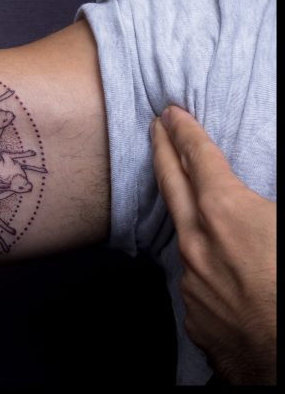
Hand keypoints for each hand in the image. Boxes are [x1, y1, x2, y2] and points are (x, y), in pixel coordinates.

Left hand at [150, 106, 275, 384]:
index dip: (185, 131)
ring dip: (191, 218)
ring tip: (198, 206)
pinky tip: (227, 274)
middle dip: (162, 150)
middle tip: (153, 128)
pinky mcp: (193, 311)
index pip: (198, 157)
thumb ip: (274, 206)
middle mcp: (198, 241)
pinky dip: (208, 269)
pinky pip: (198, 280)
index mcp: (227, 212)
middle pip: (171, 183)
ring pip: (187, 237)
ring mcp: (190, 278)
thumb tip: (266, 203)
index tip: (171, 113)